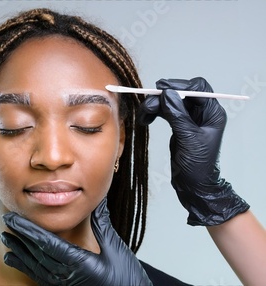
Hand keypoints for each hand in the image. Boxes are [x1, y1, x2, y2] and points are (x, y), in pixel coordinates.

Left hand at [0, 199, 151, 285]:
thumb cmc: (126, 278)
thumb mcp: (115, 248)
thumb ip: (101, 223)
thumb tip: (95, 197)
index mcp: (79, 263)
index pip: (46, 243)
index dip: (28, 229)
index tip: (14, 218)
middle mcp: (67, 276)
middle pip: (37, 253)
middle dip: (20, 236)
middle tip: (6, 220)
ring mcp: (63, 285)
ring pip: (35, 266)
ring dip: (18, 251)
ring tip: (5, 237)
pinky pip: (39, 278)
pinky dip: (24, 267)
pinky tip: (13, 259)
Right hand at [137, 77, 248, 225]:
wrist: (194, 186)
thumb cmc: (198, 166)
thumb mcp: (188, 139)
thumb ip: (178, 115)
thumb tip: (167, 94)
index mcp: (212, 113)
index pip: (198, 88)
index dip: (179, 85)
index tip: (161, 89)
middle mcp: (202, 113)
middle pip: (180, 94)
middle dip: (162, 98)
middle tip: (147, 107)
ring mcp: (189, 119)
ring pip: (170, 102)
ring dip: (155, 106)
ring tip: (143, 116)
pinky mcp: (178, 126)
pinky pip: (165, 112)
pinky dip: (154, 113)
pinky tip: (146, 120)